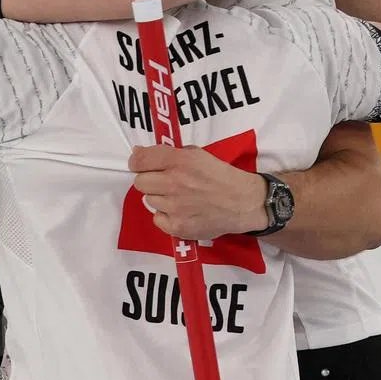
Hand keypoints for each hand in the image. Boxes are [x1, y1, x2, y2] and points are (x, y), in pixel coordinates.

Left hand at [130, 146, 267, 238]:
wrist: (243, 202)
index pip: (139, 160)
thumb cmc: (218, 175)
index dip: (137, 162)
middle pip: (140, 182)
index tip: (142, 164)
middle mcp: (174, 183)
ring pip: (149, 201)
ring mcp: (175, 207)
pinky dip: (166, 216)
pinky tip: (181, 211)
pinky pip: (157, 220)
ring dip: (160, 198)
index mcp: (178, 161)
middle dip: (149, 180)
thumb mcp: (195, 153)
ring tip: (179, 197)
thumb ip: (167, 152)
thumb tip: (137, 153)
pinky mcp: (179, 227)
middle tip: (164, 182)